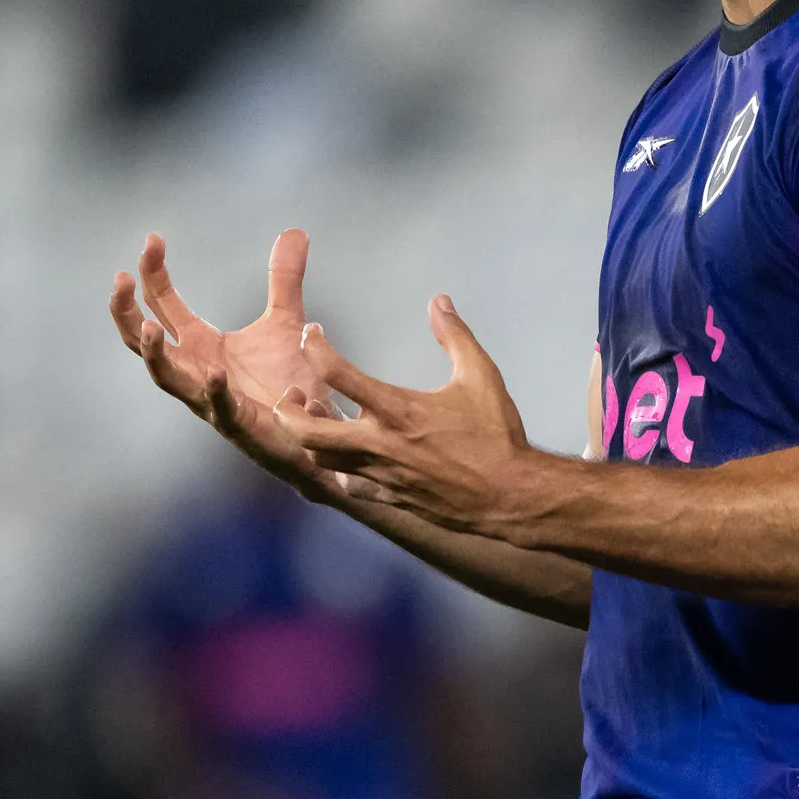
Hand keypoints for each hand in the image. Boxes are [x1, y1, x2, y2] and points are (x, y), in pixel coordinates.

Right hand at [110, 229, 335, 496]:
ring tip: (149, 328)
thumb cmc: (292, 382)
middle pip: (144, 341)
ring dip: (155, 355)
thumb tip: (293, 231)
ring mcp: (212, 400)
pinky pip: (221, 409)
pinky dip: (216, 391)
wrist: (318, 434)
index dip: (152, 273)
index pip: (163, 304)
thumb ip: (284, 280)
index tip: (151, 239)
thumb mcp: (287, 322)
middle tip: (120, 280)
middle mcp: (196, 371)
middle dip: (127, 311)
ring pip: (167, 379)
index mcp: (202, 345)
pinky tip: (217, 373)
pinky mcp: (240, 424)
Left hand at [291, 295, 538, 534]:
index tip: (311, 334)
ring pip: (320, 458)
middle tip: (292, 394)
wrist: (510, 496)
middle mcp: (379, 443)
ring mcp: (380, 473)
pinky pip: (347, 484)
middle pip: (306, 429)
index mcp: (397, 409)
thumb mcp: (482, 377)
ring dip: (310, 438)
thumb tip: (439, 302)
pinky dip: (340, 467)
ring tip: (316, 421)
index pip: (336, 372)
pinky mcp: (388, 495)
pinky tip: (349, 456)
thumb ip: (455, 336)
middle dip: (287, 410)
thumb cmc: (497, 436)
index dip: (315, 346)